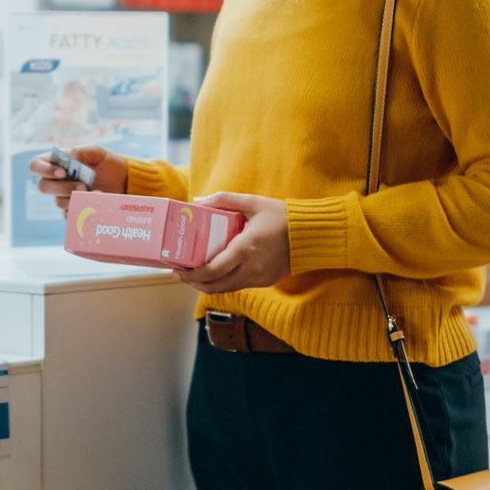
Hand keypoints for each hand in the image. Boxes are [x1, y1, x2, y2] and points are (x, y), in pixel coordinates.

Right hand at [27, 145, 127, 213]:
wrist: (124, 182)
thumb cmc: (108, 163)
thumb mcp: (98, 152)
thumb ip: (83, 151)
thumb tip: (71, 157)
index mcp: (57, 163)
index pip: (36, 165)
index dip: (43, 170)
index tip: (62, 172)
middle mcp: (57, 181)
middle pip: (43, 187)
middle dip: (62, 187)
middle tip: (82, 185)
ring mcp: (64, 197)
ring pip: (58, 202)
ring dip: (75, 198)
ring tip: (96, 193)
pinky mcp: (74, 210)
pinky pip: (69, 215)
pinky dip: (82, 210)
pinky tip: (96, 203)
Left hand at [173, 192, 290, 293]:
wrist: (313, 234)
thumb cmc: (282, 216)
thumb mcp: (252, 202)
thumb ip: (223, 200)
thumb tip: (198, 201)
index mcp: (245, 249)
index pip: (211, 271)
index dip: (191, 274)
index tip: (177, 269)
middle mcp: (251, 268)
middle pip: (214, 286)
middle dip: (193, 282)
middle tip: (180, 273)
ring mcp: (259, 278)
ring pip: (225, 290)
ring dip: (206, 285)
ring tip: (193, 274)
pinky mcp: (265, 281)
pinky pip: (238, 286)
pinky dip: (223, 283)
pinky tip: (215, 272)